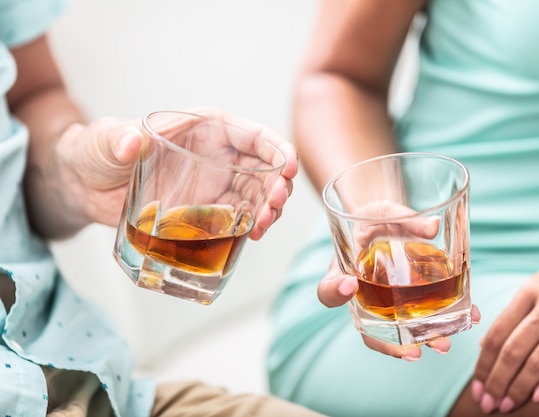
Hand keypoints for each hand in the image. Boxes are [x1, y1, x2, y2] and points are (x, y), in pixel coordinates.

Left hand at [55, 109, 296, 238]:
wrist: (84, 187)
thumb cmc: (97, 152)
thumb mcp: (105, 141)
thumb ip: (117, 138)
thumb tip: (131, 140)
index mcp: (205, 128)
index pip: (252, 135)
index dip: (276, 149)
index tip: (288, 167)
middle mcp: (218, 156)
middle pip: (264, 168)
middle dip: (278, 185)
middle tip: (274, 206)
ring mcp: (215, 185)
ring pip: (257, 195)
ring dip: (269, 209)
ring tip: (263, 225)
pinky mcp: (207, 211)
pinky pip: (239, 218)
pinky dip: (251, 226)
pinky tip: (251, 236)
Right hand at [319, 200, 478, 359]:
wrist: (385, 224)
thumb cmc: (376, 219)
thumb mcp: (384, 212)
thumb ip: (402, 218)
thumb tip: (432, 227)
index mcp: (343, 273)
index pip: (328, 291)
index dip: (335, 292)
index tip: (349, 284)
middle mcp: (363, 297)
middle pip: (368, 329)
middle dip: (391, 345)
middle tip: (413, 352)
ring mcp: (387, 304)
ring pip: (399, 332)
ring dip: (424, 340)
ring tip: (445, 344)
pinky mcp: (413, 301)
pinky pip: (427, 316)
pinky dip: (449, 319)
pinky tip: (470, 316)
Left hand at [471, 231, 538, 413]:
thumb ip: (518, 309)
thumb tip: (489, 342)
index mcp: (529, 290)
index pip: (497, 333)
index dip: (484, 363)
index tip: (477, 385)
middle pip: (513, 349)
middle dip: (497, 381)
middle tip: (487, 403)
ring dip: (520, 387)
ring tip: (508, 405)